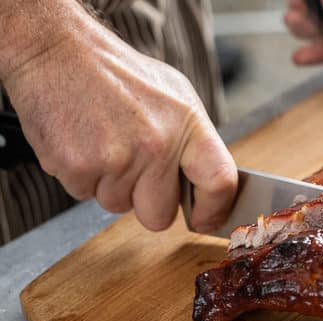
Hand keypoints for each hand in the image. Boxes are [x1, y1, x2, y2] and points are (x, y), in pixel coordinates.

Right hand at [1, 1, 237, 232]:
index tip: (204, 220)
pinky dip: (82, 176)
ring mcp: (116, 158)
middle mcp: (156, 144)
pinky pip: (85, 195)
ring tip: (104, 143)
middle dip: (146, 202)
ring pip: (119, 206)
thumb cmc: (117, 74)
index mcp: (187, 124)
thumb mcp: (174, 95)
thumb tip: (205, 185)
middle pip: (160, 216)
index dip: (214, 211)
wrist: (56, 50)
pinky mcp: (78, 167)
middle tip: (134, 169)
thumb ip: (192, 142)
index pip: (219, 182)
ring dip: (110, 185)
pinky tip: (83, 143)